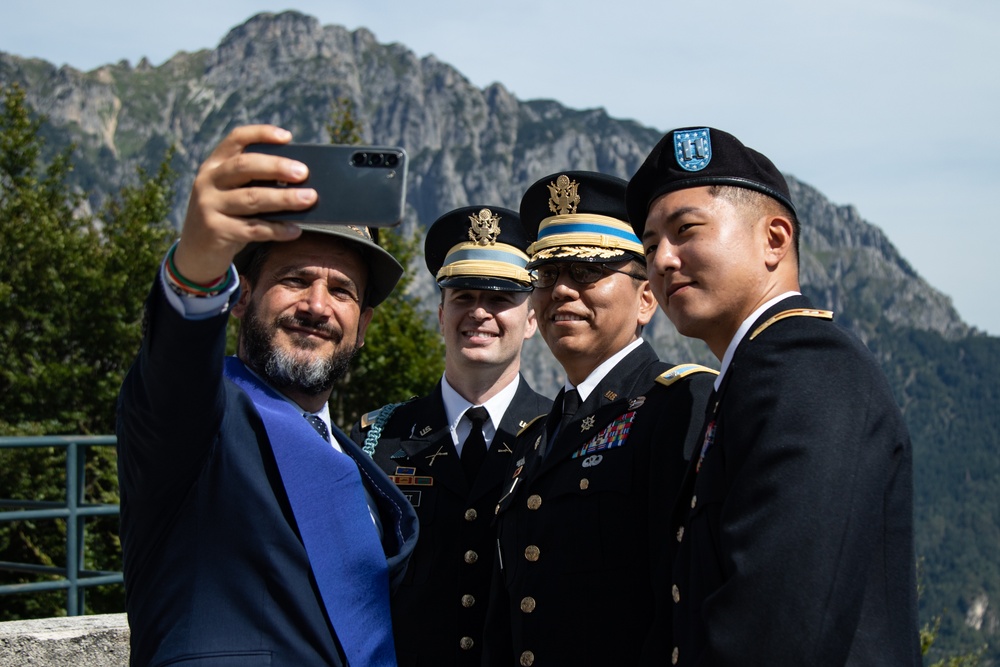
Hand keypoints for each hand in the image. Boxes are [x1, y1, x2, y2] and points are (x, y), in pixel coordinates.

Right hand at [173, 125, 317, 283]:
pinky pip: (253, 228)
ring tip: (309, 198)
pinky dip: (277, 229)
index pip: (236, 140)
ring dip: (284, 198)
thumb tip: (299, 182)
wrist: (196, 254)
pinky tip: (295, 230)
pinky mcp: (216, 231)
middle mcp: (208, 181)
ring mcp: (209, 206)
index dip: (261, 134)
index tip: (287, 137)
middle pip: (245, 166)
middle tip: (304, 172)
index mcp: (214, 165)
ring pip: (251, 198)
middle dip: (277, 167)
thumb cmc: (226, 218)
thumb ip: (255, 184)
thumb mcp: (232, 194)